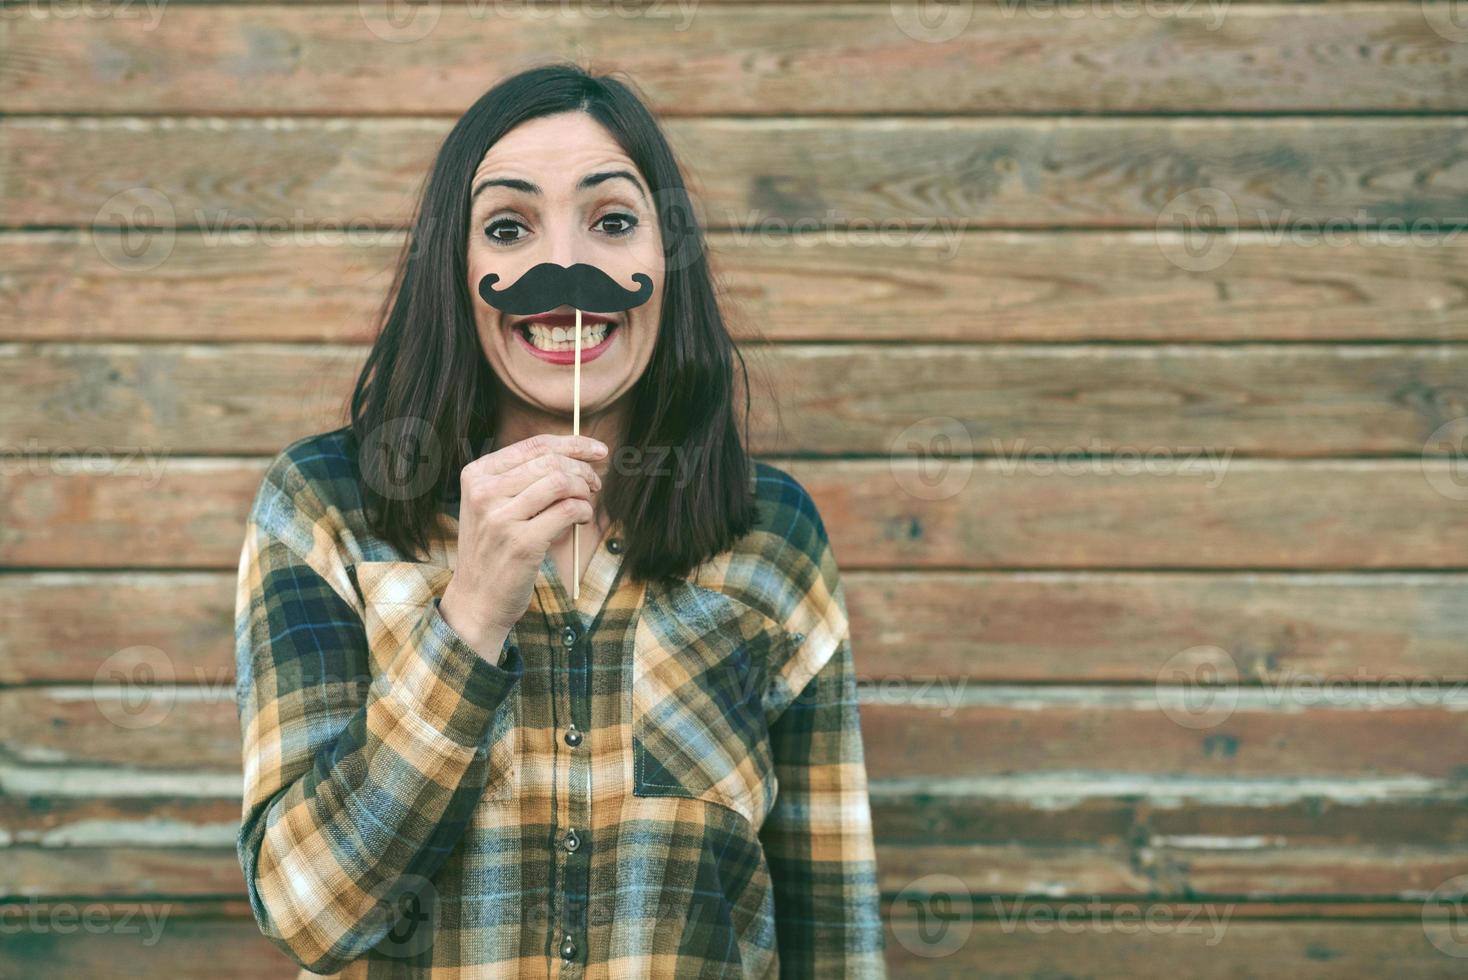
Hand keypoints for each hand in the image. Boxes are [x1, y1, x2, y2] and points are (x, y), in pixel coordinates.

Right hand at [439, 433, 606, 661]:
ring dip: (584, 492)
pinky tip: (581, 521)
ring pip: (561, 482)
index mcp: (477, 474)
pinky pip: (568, 511)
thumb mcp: (493, 505)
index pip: (534, 445)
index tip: (598, 451)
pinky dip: (583, 512)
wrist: (476, 600)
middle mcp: (484, 492)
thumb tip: (574, 451)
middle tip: (595, 484)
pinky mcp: (521, 543)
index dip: (573, 444)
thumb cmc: (494, 548)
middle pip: (551, 461)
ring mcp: (501, 518)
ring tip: (585, 505)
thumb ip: (522, 476)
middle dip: (583, 470)